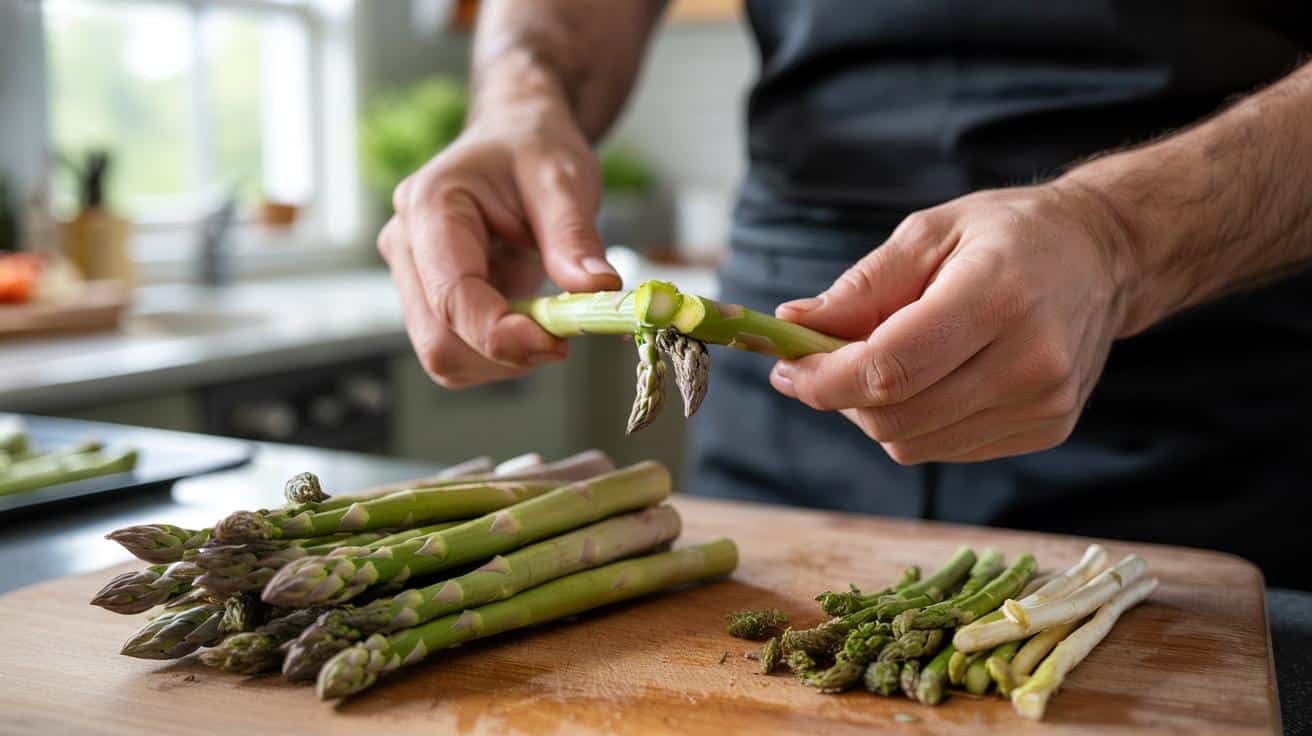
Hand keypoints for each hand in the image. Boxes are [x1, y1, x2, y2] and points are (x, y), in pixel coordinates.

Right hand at [379, 95, 619, 388]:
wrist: (514, 139)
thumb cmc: (534, 149)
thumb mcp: (565, 179)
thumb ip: (575, 236)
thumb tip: (598, 290)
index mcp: (430, 206)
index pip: (452, 297)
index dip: (501, 336)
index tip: (558, 344)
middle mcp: (407, 246)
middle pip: (440, 341)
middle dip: (505, 354)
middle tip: (564, 335)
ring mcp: (413, 278)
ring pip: (448, 357)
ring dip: (505, 359)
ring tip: (548, 317)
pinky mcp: (430, 302)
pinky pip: (460, 353)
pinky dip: (501, 355)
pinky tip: (529, 319)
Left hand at [770, 183, 1133, 463]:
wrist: (1103, 258)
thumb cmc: (1007, 235)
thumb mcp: (928, 233)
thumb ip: (861, 287)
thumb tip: (792, 324)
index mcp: (997, 296)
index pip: (890, 368)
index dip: (824, 381)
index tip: (786, 369)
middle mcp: (1030, 359)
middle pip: (896, 416)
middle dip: (841, 396)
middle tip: (822, 362)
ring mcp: (1044, 403)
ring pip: (913, 443)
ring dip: (877, 412)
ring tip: (885, 361)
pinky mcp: (1047, 430)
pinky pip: (946, 448)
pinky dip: (918, 422)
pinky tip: (933, 378)